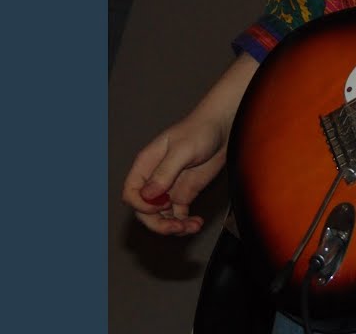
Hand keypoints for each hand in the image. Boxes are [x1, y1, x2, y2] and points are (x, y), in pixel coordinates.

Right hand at [120, 53, 257, 235]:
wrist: (224, 128)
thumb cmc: (200, 130)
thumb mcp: (182, 150)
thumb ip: (165, 172)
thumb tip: (148, 195)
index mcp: (146, 165)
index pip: (131, 193)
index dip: (141, 205)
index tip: (160, 205)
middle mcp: (155, 179)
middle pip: (144, 210)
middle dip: (158, 223)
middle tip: (176, 227)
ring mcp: (170, 188)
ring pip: (161, 216)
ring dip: (173, 227)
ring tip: (191, 227)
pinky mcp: (186, 193)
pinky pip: (179, 215)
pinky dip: (185, 223)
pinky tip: (197, 223)